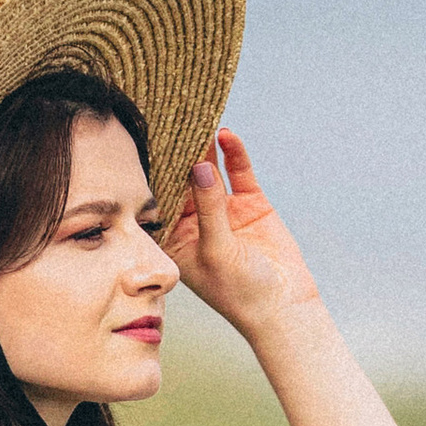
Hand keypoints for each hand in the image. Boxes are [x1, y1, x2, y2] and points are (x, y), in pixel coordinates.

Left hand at [165, 131, 321, 342]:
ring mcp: (223, 210)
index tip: (141, 144)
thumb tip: (199, 166)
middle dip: (176, 154)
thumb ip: (208, 207)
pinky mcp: (250, 204)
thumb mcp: (216, 250)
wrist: (284, 307)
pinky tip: (226, 134)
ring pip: (210, 171)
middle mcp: (195, 222)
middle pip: (182, 180)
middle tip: (167, 118)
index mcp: (175, 239)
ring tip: (196, 118)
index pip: (159, 199)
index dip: (151, 174)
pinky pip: (238, 172)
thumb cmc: (240, 292)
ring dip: (204, 148)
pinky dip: (233, 153)